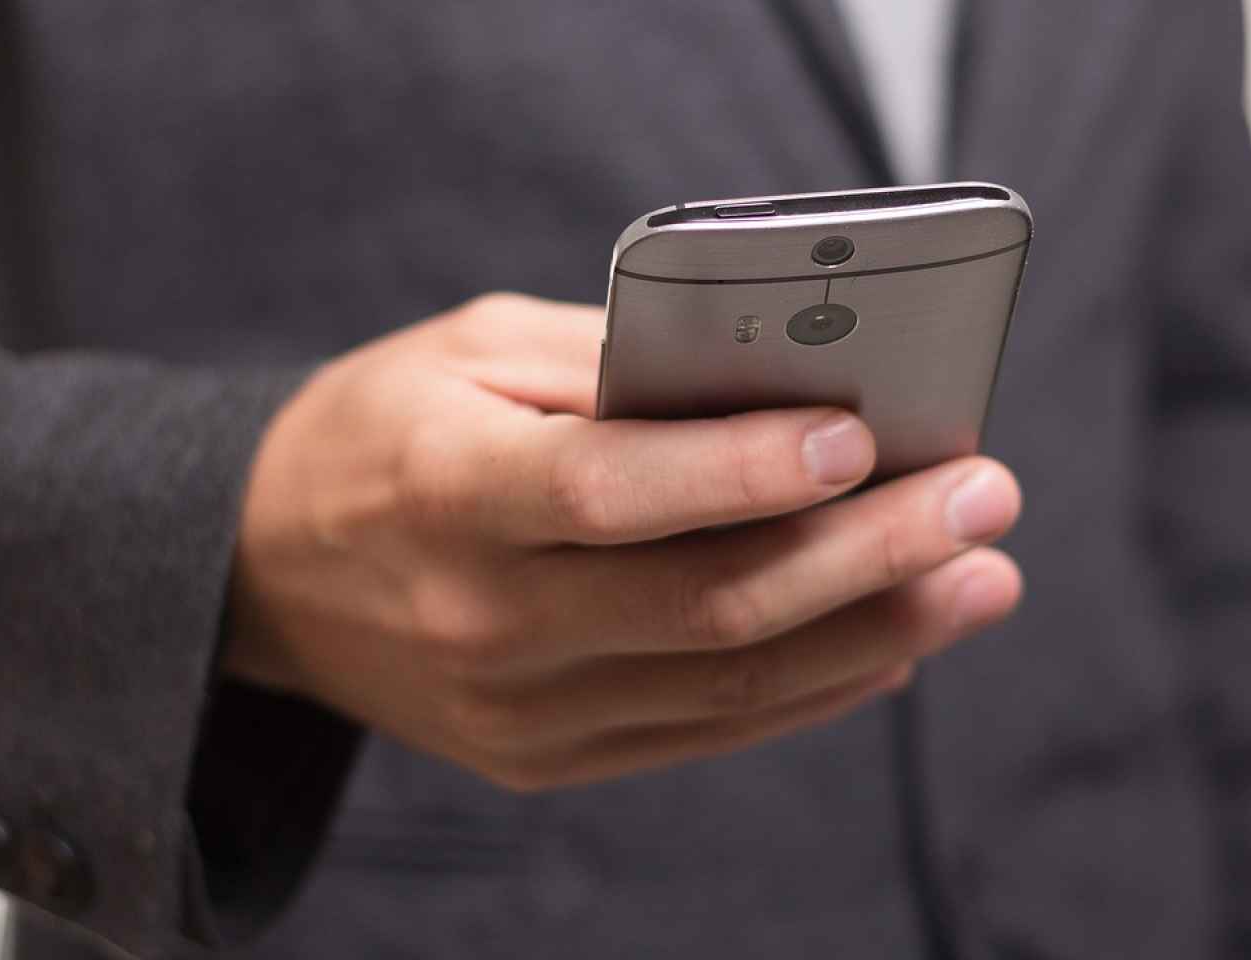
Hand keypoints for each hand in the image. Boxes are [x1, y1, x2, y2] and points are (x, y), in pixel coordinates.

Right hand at [225, 293, 1022, 790]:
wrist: (264, 575)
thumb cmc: (382, 431)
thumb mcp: (471, 351)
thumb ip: (614, 361)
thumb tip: (780, 382)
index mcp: (449, 490)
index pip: (612, 493)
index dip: (743, 471)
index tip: (864, 435)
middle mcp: (485, 619)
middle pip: (707, 605)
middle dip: (868, 552)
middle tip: (986, 498)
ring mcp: (517, 710)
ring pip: (730, 686)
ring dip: (875, 631)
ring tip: (979, 578)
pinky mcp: (545, 758)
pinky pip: (706, 734)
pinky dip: (813, 688)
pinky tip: (894, 642)